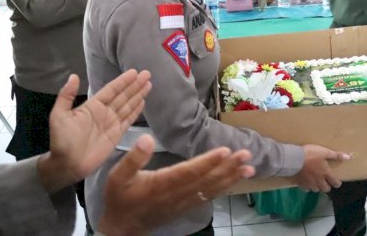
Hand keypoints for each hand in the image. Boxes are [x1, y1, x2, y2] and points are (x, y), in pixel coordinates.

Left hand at [37, 69, 151, 192]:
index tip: (134, 72)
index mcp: (92, 106)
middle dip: (135, 85)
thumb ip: (66, 96)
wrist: (67, 164)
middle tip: (147, 74)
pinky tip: (143, 102)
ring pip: (128, 105)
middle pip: (123, 95)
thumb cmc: (62, 140)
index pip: (111, 90)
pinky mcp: (117, 134)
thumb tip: (73, 76)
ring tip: (149, 84)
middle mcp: (104, 112)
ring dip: (138, 95)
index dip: (123, 81)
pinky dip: (137, 111)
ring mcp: (112, 123)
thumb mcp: (59, 115)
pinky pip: (129, 120)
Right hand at [98, 136, 254, 235]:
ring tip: (249, 168)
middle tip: (247, 155)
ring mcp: (183, 202)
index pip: (189, 172)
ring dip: (230, 178)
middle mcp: (176, 194)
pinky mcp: (186, 207)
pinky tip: (234, 180)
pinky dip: (223, 188)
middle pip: (206, 179)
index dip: (207, 162)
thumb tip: (146, 139)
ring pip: (210, 189)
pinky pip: (208, 196)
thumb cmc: (120, 198)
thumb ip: (133, 159)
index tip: (225, 151)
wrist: (121, 228)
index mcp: (161, 184)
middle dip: (227, 167)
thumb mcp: (117, 177)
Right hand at [293, 144, 350, 192]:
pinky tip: (307, 182)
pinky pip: (306, 189)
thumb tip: (348, 158)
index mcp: (326, 173)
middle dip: (327, 186)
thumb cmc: (311, 154)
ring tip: (316, 182)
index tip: (337, 182)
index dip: (337, 183)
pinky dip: (308, 187)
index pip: (334, 182)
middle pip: (325, 189)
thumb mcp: (325, 152)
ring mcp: (310, 183)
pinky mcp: (301, 184)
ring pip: (316, 190)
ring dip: (317, 187)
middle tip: (326, 182)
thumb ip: (336, 155)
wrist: (295, 159)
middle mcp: (319, 181)